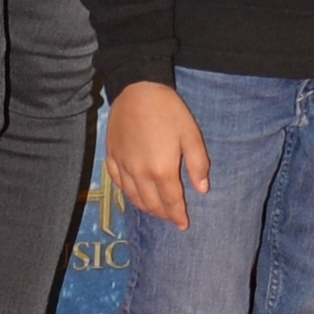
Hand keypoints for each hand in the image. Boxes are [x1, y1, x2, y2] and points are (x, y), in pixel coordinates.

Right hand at [105, 80, 210, 228]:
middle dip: (163, 214)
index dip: (177, 215)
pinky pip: (117, 182)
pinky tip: (133, 193)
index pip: (171, 201)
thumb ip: (197, 164)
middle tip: (171, 216)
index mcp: (162, 170)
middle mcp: (140, 173)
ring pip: (133, 196)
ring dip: (145, 207)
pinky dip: (127, 193)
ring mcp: (123, 165)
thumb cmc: (167, 110)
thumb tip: (202, 189)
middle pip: (151, 203)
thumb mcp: (190, 134)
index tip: (183, 225)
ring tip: (155, 210)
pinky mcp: (111, 155)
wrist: (137, 88)